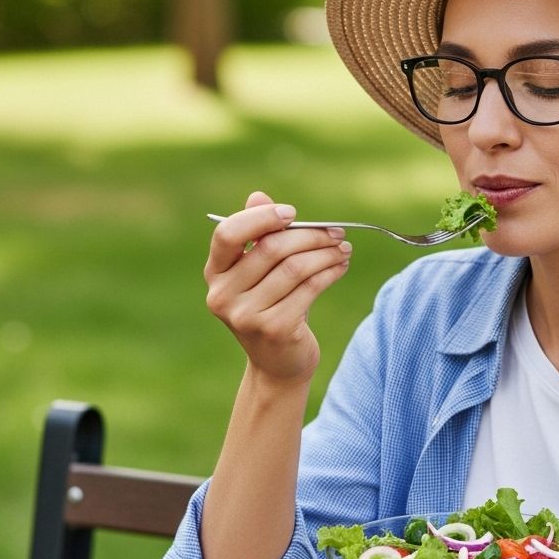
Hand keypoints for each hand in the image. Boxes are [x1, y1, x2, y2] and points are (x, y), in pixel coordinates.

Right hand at [204, 191, 352, 382]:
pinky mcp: (274, 328)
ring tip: (343, 249)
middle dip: (309, 235)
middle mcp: (223, 294)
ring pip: (295, 268)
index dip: (262, 218)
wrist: (278, 363)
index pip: (228, 234)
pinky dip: (330, 272)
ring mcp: (246, 315)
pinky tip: (341, 266)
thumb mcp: (260, 272)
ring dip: (326, 253)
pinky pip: (310, 288)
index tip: (293, 213)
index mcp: (215, 273)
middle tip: (336, 232)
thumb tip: (259, 196)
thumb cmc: (271, 306)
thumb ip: (258, 234)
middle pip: (271, 249)